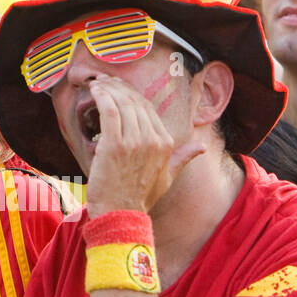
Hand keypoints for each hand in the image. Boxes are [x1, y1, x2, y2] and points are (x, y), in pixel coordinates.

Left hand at [83, 75, 203, 215]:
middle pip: (135, 103)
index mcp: (166, 144)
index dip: (133, 95)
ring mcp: (134, 142)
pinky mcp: (114, 145)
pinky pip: (109, 111)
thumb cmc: (140, 198)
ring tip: (98, 84)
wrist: (120, 215)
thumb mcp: (168, 177)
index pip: (149, 109)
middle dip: (119, 88)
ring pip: (122, 104)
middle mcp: (153, 139)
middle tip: (106, 81)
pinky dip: (101, 97)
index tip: (119, 88)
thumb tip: (202, 147)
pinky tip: (95, 91)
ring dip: (108, 89)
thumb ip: (184, 158)